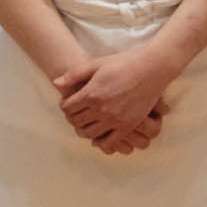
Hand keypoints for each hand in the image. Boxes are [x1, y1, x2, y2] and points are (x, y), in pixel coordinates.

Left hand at [55, 46, 181, 154]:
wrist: (151, 69)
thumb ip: (74, 75)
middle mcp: (100, 109)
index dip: (65, 106)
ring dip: (84, 130)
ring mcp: (114, 119)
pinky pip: (109, 142)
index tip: (69, 104)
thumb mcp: (96, 64)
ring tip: (87, 124)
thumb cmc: (123, 63)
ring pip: (90, 134)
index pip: (68, 108)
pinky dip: (101, 142)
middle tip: (77, 115)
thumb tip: (55, 84)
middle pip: (76, 122)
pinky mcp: (127, 126)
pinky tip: (101, 136)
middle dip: (73, 118)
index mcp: (91, 94)